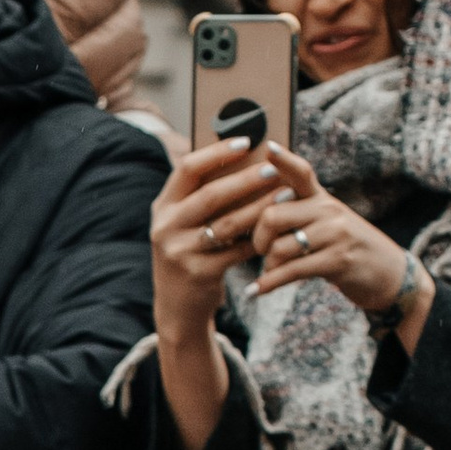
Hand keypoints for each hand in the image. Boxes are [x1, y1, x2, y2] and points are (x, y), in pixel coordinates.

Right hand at [150, 134, 292, 449]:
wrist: (177, 308)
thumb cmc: (190, 253)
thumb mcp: (184, 222)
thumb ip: (201, 193)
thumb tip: (242, 153)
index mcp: (163, 206)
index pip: (187, 168)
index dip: (217, 152)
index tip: (247, 141)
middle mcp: (165, 228)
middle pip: (210, 195)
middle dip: (245, 179)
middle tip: (273, 168)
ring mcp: (179, 253)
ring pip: (228, 224)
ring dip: (260, 207)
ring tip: (287, 194)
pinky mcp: (199, 274)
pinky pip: (236, 252)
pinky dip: (259, 239)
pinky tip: (278, 229)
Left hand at [245, 150, 418, 327]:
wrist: (387, 273)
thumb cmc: (346, 248)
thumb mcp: (327, 222)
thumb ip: (299, 213)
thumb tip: (260, 212)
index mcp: (322, 198)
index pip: (301, 172)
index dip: (284, 161)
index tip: (268, 149)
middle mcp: (328, 211)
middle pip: (273, 216)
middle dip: (257, 239)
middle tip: (260, 251)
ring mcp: (335, 235)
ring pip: (280, 247)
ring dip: (268, 266)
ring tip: (270, 273)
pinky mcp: (337, 261)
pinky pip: (292, 271)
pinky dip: (269, 284)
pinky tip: (255, 291)